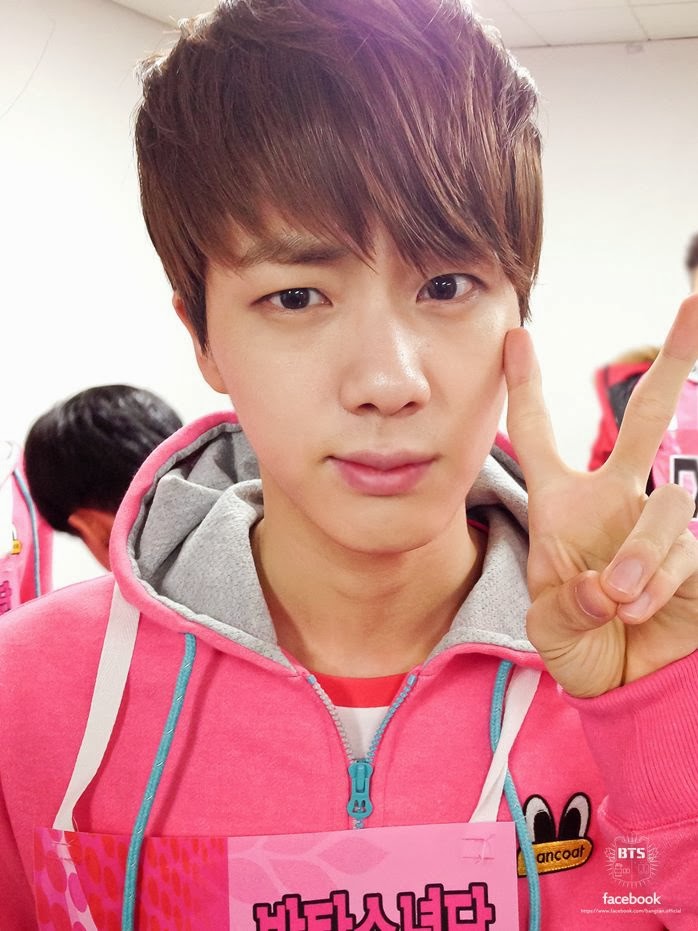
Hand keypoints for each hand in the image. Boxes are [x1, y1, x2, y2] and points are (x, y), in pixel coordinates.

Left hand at [504, 295, 697, 697]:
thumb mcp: (550, 625)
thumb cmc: (577, 642)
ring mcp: (657, 522)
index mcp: (562, 504)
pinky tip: (640, 606)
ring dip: (638, 554)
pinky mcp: (693, 552)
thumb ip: (567, 603)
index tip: (515, 336)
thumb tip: (607, 584)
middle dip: (671, 365)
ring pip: (666, 503)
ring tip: (617, 597)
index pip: (539, 435)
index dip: (526, 388)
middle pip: (644, 420)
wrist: (621, 682)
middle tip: (695, 307)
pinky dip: (657, 583)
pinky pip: (682, 549)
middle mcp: (614, 499)